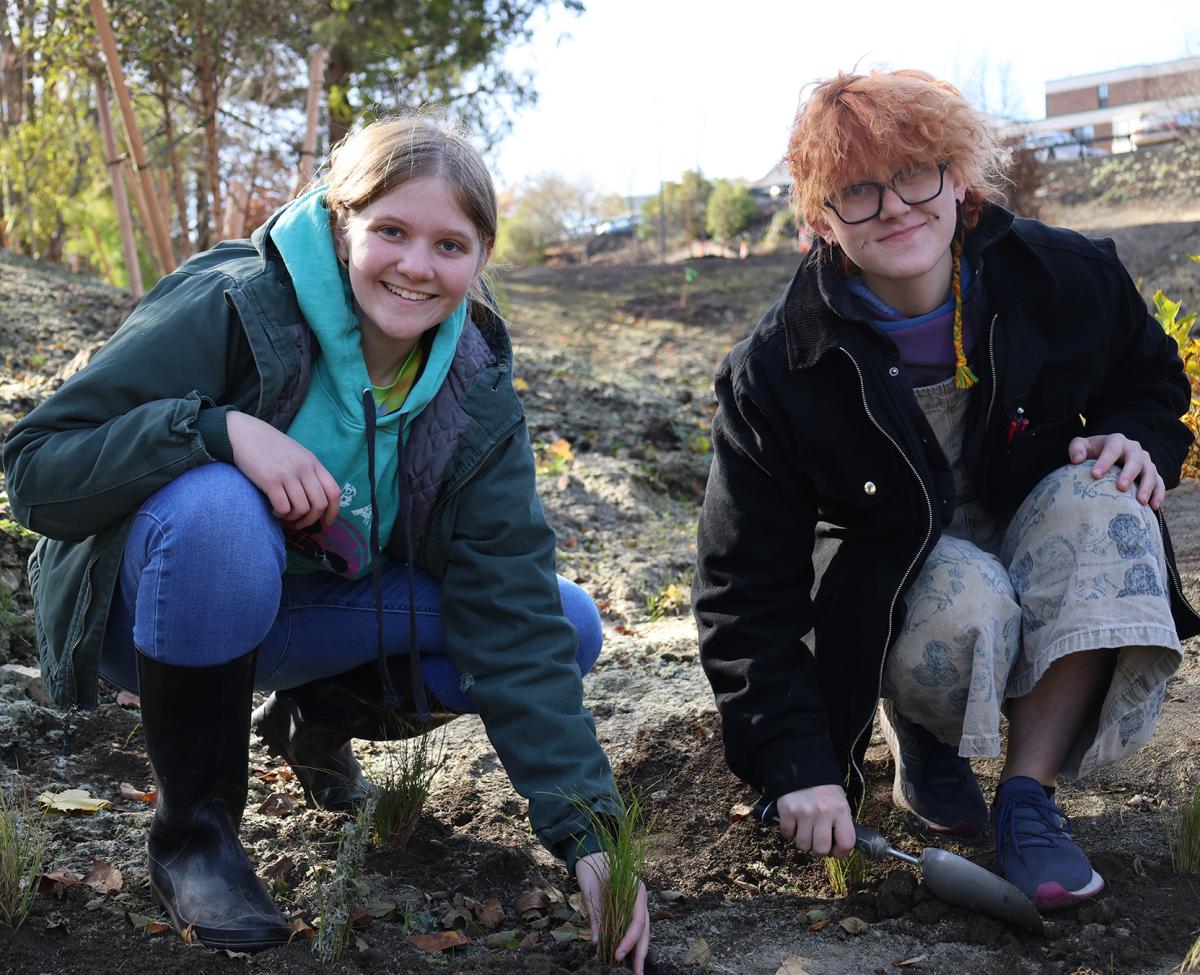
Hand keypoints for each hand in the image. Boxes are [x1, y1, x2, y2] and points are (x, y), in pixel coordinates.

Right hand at [226, 411, 341, 528]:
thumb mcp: (297, 454)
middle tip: (300, 523)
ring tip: (283, 513)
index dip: (333, 511)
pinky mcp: (270, 480)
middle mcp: (304, 468)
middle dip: (311, 520)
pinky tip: (273, 509)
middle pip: (319, 504)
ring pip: (302, 509)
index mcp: (313, 463)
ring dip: (293, 518)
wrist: (244, 433)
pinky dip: (280, 514)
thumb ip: (309, 472)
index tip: (327, 522)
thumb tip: (318, 500)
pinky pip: (283, 508)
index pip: (333, 492)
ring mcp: (288, 474)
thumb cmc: (270, 447)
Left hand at [575, 852, 649, 974]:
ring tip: (635, 971)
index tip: (617, 955)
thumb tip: (596, 941)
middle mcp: (640, 897)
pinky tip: (628, 957)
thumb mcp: (590, 890)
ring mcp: (637, 903)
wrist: (592, 854)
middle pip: (645, 929)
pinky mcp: (630, 908)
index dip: (629, 940)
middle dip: (641, 954)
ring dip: (639, 951)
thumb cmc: (591, 868)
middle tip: (636, 974)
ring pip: (643, 931)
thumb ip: (595, 914)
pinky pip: (634, 928)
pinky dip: (632, 943)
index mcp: (635, 889)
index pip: (638, 920)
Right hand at [776, 783, 855, 857]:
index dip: (841, 852)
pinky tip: (794, 823)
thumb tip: (836, 847)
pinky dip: (789, 832)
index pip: (847, 843)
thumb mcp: (839, 803)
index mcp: (841, 810)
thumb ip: (840, 824)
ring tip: (805, 831)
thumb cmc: (824, 790)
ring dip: (803, 842)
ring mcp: (804, 812)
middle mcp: (824, 812)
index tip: (835, 850)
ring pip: (803, 845)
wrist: (802, 766)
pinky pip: (787, 834)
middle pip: (821, 849)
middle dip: (818, 850)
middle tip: (816, 842)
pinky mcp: (787, 810)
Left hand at [1067, 433, 1164, 509]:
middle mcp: (1134, 449)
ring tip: (1140, 501)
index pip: (1111, 450)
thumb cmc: (1092, 452)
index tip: (1095, 475)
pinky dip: (1158, 493)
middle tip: (1121, 488)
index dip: (1104, 462)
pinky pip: (1160, 482)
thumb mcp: (1082, 446)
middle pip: (1135, 460)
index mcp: (1116, 441)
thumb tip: (1076, 460)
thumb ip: (1077, 449)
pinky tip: (1153, 506)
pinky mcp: (1152, 473)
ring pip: (1150, 471)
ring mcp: (1145, 461)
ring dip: (1147, 486)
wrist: (1108, 455)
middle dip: (1129, 474)